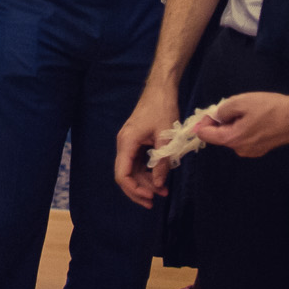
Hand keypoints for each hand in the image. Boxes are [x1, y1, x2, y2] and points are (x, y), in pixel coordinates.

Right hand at [114, 87, 181, 206]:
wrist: (161, 90)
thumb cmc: (162, 109)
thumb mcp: (166, 136)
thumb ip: (162, 162)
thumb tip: (159, 184)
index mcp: (127, 143)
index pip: (122, 174)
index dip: (134, 189)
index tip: (150, 197)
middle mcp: (124, 145)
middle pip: (126, 175)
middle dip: (140, 189)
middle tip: (157, 199)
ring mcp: (129, 144)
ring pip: (133, 170)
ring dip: (146, 183)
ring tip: (163, 191)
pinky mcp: (136, 142)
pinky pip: (138, 163)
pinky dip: (148, 173)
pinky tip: (160, 178)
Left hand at [194, 90, 288, 158]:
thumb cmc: (269, 108)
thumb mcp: (240, 102)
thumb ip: (222, 110)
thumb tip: (213, 117)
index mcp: (232, 139)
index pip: (206, 135)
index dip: (203, 122)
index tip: (209, 111)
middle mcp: (240, 150)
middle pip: (220, 135)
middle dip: (221, 121)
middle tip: (233, 106)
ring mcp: (252, 152)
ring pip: (233, 135)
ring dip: (234, 123)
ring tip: (248, 111)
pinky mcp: (262, 149)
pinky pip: (245, 137)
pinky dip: (244, 128)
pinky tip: (256, 118)